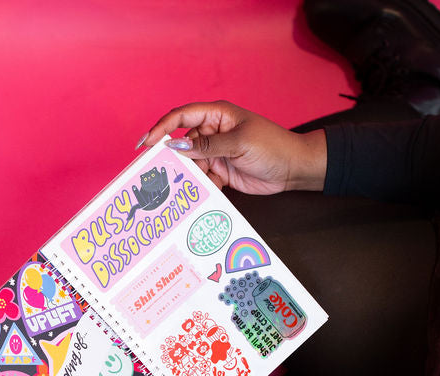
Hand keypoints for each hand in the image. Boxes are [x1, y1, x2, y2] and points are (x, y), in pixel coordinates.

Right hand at [139, 101, 326, 193]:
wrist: (294, 169)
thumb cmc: (272, 146)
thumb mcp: (238, 143)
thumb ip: (206, 146)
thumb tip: (176, 146)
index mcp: (217, 116)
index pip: (181, 117)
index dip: (161, 128)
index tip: (145, 143)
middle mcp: (213, 132)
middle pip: (181, 142)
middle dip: (171, 157)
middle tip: (157, 173)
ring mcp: (216, 152)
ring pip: (189, 163)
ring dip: (185, 175)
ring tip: (178, 187)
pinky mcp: (220, 170)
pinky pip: (201, 178)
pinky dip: (197, 186)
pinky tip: (194, 195)